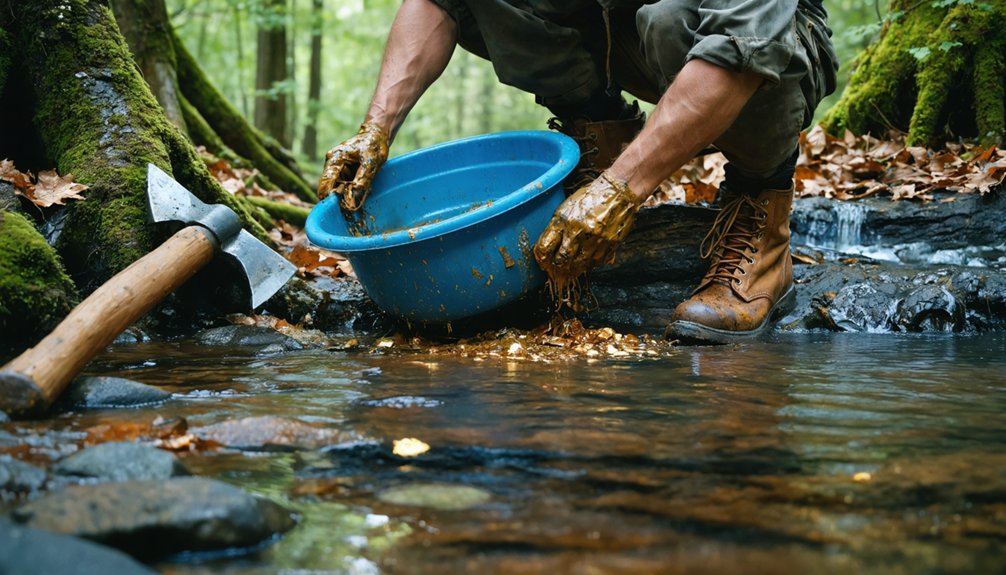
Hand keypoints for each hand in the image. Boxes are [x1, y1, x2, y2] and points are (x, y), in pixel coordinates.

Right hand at [317, 123, 389, 210]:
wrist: (377, 135)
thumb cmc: (373, 145)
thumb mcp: (370, 164)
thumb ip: (362, 183)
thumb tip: (352, 204)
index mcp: (334, 160)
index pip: (325, 183)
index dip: (329, 199)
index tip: (339, 210)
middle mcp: (333, 166)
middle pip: (332, 189)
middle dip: (342, 199)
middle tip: (356, 206)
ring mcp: (339, 171)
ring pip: (340, 190)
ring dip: (350, 196)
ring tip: (364, 195)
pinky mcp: (346, 174)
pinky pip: (347, 187)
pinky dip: (354, 192)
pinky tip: (364, 191)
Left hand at [534, 172, 640, 286]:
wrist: (618, 191)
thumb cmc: (590, 198)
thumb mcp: (567, 208)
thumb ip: (558, 228)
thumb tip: (550, 249)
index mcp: (564, 220)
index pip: (545, 247)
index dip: (542, 258)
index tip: (543, 263)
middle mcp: (579, 230)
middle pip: (562, 260)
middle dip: (558, 268)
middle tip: (557, 273)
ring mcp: (596, 238)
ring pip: (580, 264)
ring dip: (575, 269)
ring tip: (572, 271)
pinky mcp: (611, 242)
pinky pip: (598, 261)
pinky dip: (591, 264)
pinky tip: (588, 263)